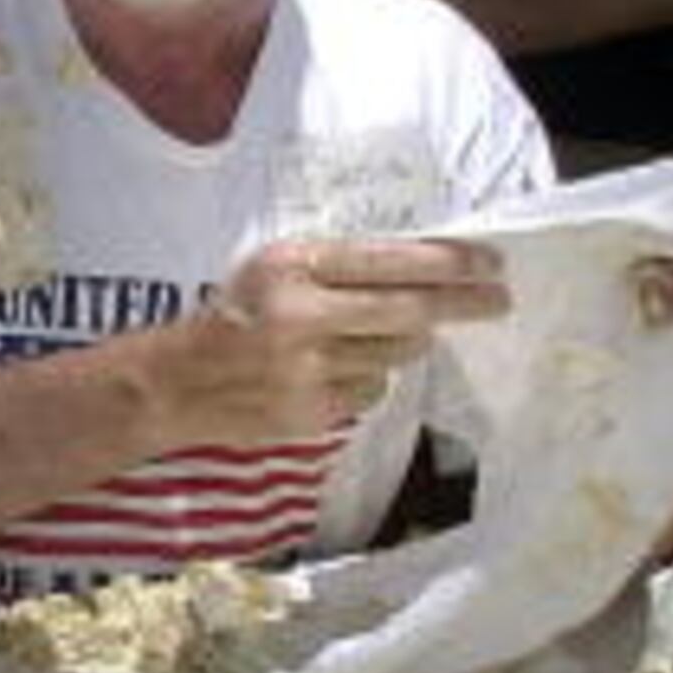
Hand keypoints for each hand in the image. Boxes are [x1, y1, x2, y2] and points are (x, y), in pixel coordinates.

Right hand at [159, 236, 508, 446]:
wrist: (175, 382)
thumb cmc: (233, 313)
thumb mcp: (276, 268)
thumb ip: (339, 266)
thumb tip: (426, 268)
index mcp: (293, 268)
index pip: (391, 261)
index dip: (450, 263)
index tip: (491, 264)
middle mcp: (302, 316)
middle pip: (410, 311)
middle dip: (464, 304)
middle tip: (498, 301)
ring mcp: (308, 370)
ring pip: (397, 354)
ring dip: (406, 343)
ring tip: (381, 336)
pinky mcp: (311, 411)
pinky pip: (370, 391)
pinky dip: (368, 379)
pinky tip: (334, 372)